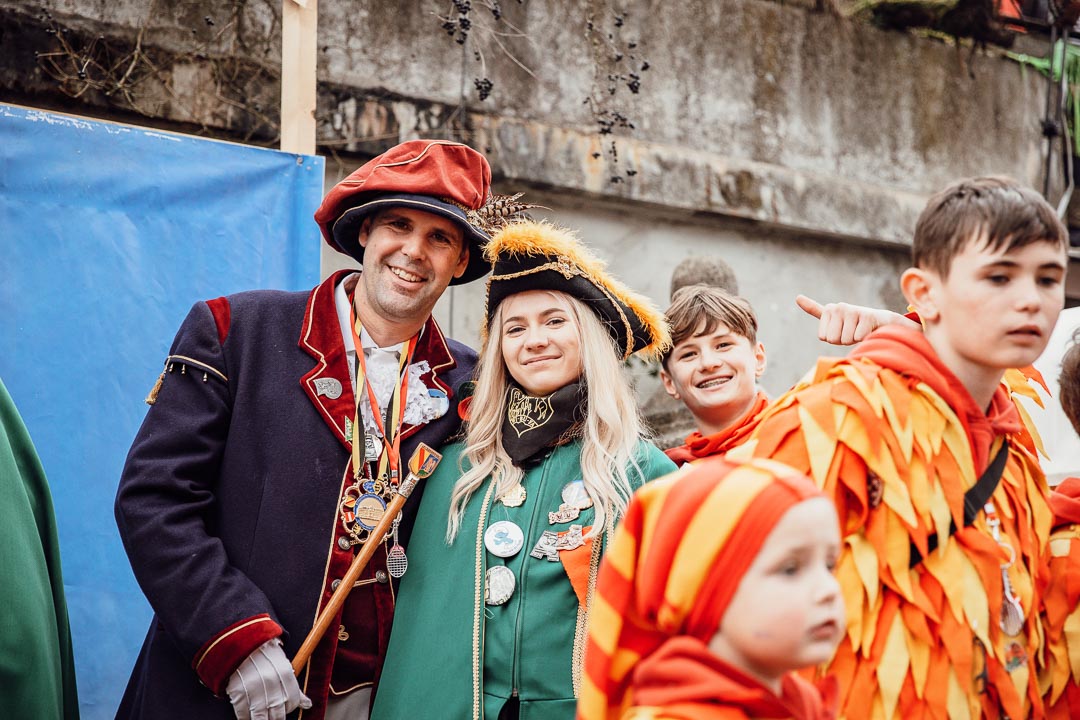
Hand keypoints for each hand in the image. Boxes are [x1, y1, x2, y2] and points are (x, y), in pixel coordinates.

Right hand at [227, 638, 311, 719]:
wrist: (239, 640)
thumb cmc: (264, 654)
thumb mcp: (282, 663)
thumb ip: (294, 685)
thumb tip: (307, 704)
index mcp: (284, 671)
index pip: (292, 700)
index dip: (290, 707)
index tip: (286, 708)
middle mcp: (269, 680)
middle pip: (277, 711)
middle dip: (277, 717)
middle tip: (275, 716)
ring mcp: (252, 686)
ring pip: (260, 716)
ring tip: (263, 717)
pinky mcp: (236, 690)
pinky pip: (243, 713)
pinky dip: (246, 717)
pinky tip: (249, 714)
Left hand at [796, 295, 918, 344]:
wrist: (881, 321)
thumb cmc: (852, 323)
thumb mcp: (832, 317)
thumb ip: (814, 309)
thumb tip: (797, 297)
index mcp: (829, 309)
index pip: (823, 337)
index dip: (833, 339)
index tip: (841, 331)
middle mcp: (839, 307)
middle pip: (833, 339)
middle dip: (843, 340)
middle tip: (852, 331)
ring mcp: (853, 310)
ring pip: (845, 340)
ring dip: (854, 340)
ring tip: (860, 330)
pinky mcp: (867, 316)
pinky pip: (858, 338)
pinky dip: (864, 339)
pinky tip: (868, 330)